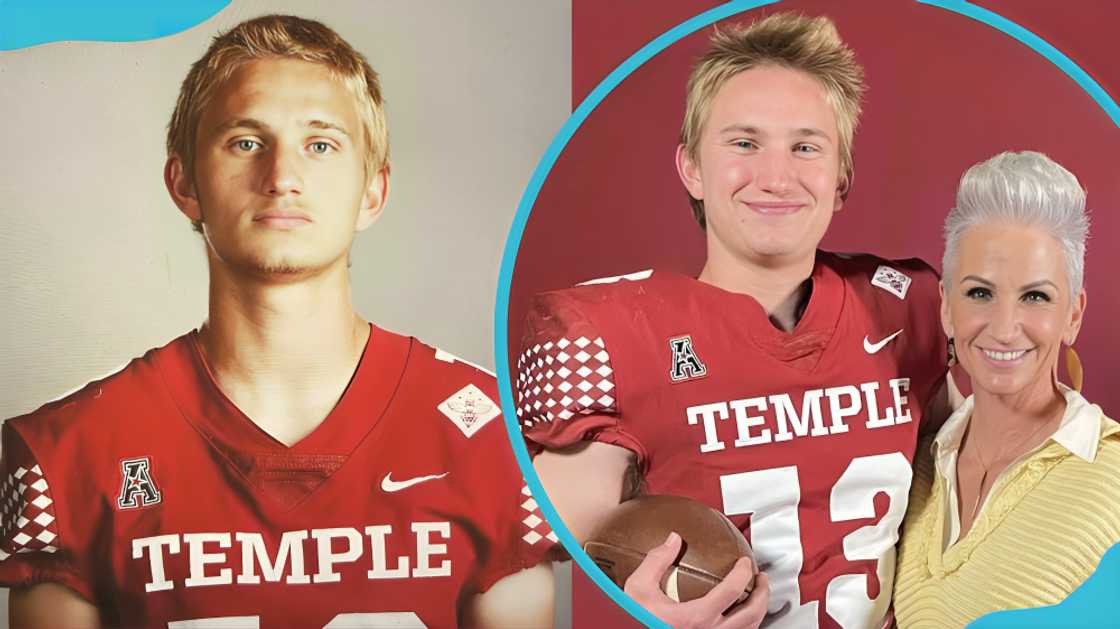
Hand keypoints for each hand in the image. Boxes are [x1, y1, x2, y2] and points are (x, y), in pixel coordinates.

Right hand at [623, 531, 769, 628]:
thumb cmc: (635, 619)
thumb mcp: (639, 588)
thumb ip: (656, 561)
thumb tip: (673, 539)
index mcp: (696, 617)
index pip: (732, 591)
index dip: (743, 573)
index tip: (745, 563)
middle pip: (751, 614)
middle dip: (762, 593)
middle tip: (760, 579)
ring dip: (758, 611)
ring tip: (756, 597)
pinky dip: (746, 625)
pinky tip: (741, 618)